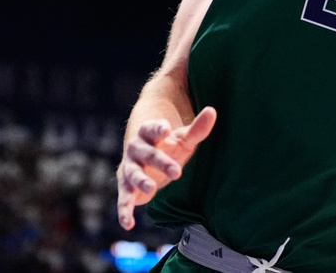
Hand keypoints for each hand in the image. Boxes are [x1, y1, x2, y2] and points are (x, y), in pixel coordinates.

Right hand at [116, 106, 216, 229]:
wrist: (147, 160)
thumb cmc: (169, 146)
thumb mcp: (183, 138)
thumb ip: (197, 128)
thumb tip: (212, 111)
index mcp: (148, 133)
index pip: (151, 128)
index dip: (157, 129)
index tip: (165, 130)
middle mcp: (136, 150)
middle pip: (147, 154)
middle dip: (160, 162)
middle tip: (177, 172)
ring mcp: (130, 168)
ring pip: (133, 174)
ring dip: (141, 181)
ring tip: (152, 189)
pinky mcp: (126, 187)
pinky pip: (123, 199)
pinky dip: (124, 211)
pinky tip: (128, 223)